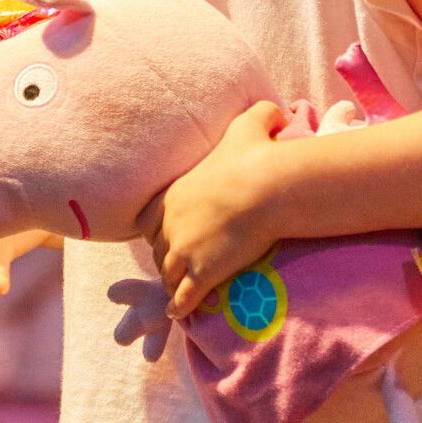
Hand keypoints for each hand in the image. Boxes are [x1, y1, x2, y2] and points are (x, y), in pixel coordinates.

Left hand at [141, 100, 288, 317]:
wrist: (268, 187)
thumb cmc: (258, 155)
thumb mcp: (250, 125)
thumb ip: (258, 116)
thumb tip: (275, 109)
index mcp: (172, 195)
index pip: (146, 221)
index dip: (157, 230)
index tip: (170, 234)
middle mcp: (170, 224)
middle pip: (158, 251)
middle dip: (168, 259)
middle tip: (181, 266)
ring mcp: (184, 251)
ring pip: (168, 276)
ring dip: (174, 284)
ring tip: (181, 293)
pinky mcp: (202, 273)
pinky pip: (182, 299)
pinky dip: (179, 307)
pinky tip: (178, 314)